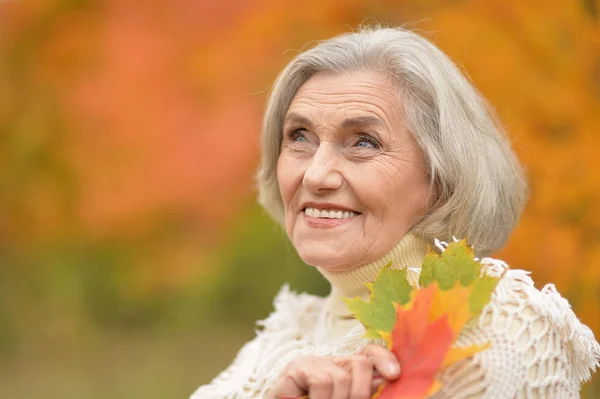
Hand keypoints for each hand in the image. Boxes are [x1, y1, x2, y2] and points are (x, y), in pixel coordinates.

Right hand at [265, 344, 399, 398]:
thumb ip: (357, 393)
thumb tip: (382, 382)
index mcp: (344, 372)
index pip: (369, 354)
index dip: (384, 359)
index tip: (393, 375)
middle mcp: (330, 362)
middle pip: (360, 363)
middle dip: (361, 393)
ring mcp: (312, 362)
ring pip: (342, 377)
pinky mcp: (296, 367)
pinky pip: (322, 381)